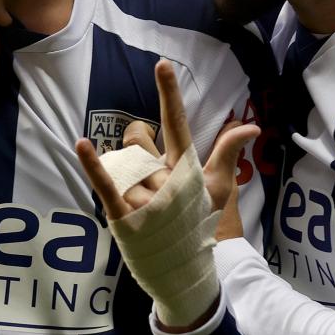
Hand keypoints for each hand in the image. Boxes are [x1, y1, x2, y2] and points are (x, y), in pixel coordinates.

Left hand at [74, 60, 257, 330]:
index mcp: (185, 167)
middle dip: (137, 147)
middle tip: (148, 172)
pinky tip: (82, 144)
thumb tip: (252, 126)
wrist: (185, 269)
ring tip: (142, 199)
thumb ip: (228, 152)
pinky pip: (105, 184)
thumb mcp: (218, 187)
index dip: (169, 93)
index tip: (162, 64)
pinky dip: (93, 164)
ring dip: (127, 174)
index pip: (177, 122)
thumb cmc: (200, 221)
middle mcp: (164, 178)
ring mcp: (144, 197)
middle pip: (136, 139)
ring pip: (122, 162)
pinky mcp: (124, 215)